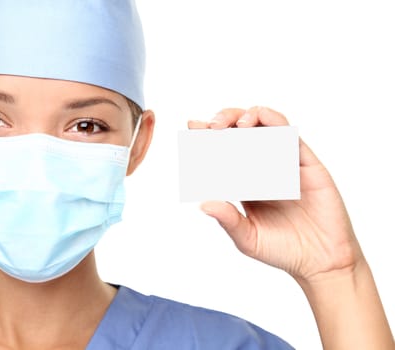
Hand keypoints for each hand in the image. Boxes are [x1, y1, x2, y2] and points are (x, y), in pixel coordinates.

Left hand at [188, 106, 363, 282]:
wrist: (322, 261)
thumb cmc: (283, 251)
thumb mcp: (248, 239)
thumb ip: (228, 221)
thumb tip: (204, 204)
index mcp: (244, 182)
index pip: (222, 152)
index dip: (208, 137)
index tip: (193, 126)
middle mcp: (263, 168)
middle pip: (241, 132)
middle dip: (224, 121)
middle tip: (211, 126)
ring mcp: (285, 163)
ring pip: (266, 126)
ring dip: (249, 116)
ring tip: (237, 125)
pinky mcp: (306, 163)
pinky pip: (291, 136)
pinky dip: (276, 123)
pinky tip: (262, 121)